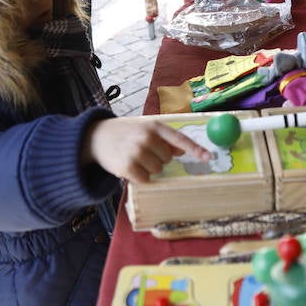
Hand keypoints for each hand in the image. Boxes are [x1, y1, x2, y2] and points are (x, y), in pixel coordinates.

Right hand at [82, 118, 211, 183]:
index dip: (195, 149)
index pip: (180, 138)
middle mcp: (146, 137)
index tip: (208, 157)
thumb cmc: (127, 134)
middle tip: (143, 152)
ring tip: (135, 158)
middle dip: (158, 158)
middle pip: (168, 158)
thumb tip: (182, 150)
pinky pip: (145, 179)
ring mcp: (136, 152)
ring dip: (149, 168)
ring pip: (158, 170)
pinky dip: (140, 177)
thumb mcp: (145, 129)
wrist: (97, 137)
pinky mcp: (127, 167)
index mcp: (154, 126)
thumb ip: (165, 139)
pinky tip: (130, 167)